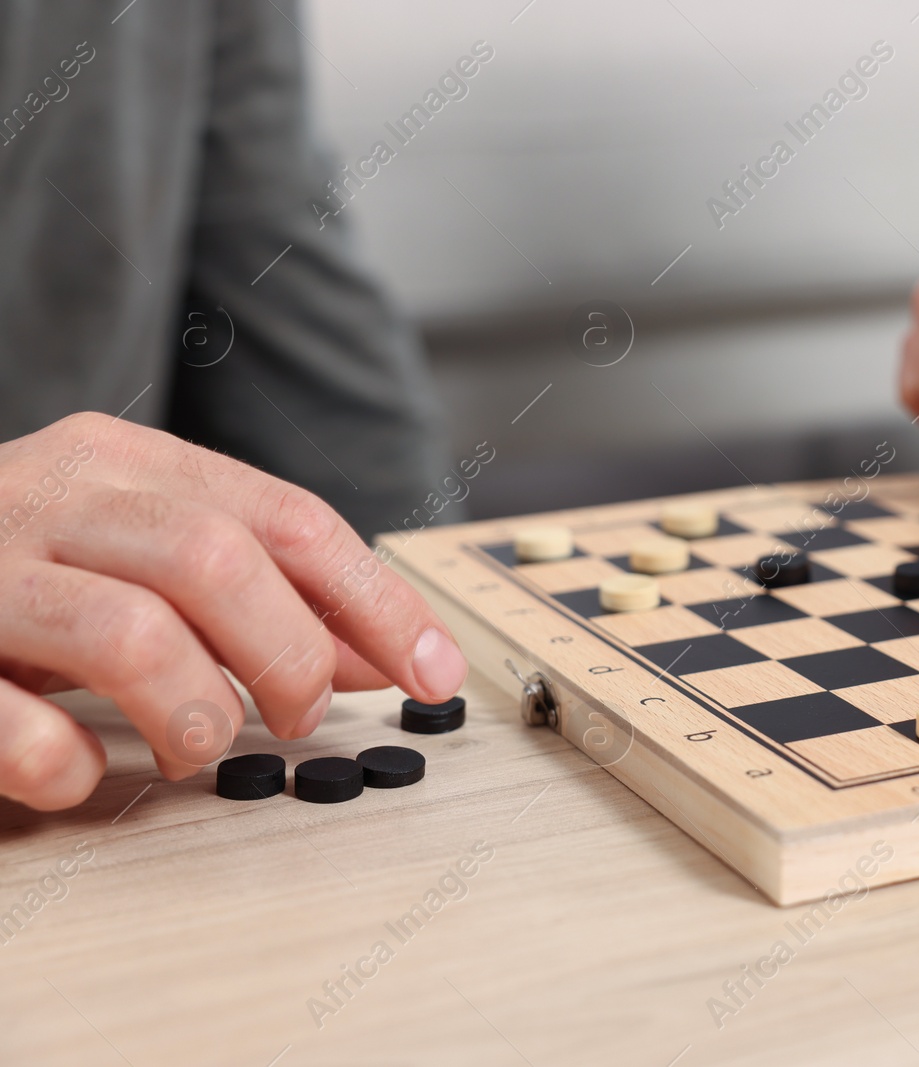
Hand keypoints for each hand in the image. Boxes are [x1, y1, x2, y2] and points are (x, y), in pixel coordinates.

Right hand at [0, 413, 467, 810]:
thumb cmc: (11, 569)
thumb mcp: (139, 559)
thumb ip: (252, 595)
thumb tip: (375, 651)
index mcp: (125, 462)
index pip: (289, 519)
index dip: (376, 602)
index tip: (435, 673)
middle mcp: (52, 493)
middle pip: (218, 561)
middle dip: (286, 656)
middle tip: (294, 719)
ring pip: (126, 629)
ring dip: (192, 711)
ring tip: (199, 748)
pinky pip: (6, 714)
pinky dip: (62, 760)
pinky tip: (77, 775)